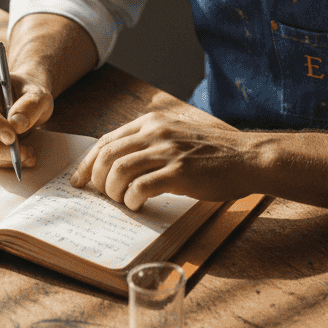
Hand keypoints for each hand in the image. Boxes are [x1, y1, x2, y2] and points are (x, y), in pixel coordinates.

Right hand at [0, 68, 52, 168]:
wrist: (26, 99)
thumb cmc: (30, 92)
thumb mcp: (39, 94)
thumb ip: (30, 106)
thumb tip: (15, 126)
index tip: (12, 138)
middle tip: (23, 153)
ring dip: (1, 158)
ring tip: (28, 154)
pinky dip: (1, 162)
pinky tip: (21, 158)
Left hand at [69, 112, 256, 209]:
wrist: (248, 158)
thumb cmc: (214, 152)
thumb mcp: (178, 135)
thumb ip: (151, 143)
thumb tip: (119, 166)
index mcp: (153, 122)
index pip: (107, 140)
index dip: (87, 162)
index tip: (79, 180)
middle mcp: (156, 132)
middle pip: (107, 156)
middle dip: (95, 180)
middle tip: (100, 196)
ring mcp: (168, 151)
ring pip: (119, 171)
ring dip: (113, 192)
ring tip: (122, 201)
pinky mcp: (179, 172)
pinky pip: (140, 188)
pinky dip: (132, 200)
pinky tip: (138, 205)